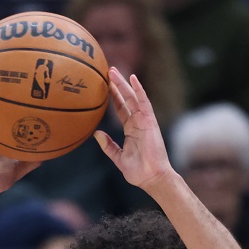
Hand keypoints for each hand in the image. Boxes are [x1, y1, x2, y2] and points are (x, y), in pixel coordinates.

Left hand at [93, 68, 175, 192]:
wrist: (151, 177)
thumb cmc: (138, 171)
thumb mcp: (118, 157)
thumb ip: (108, 145)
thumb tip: (96, 134)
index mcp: (131, 129)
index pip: (121, 109)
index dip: (113, 97)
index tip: (104, 86)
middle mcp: (138, 122)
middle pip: (126, 99)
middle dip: (117, 85)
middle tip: (108, 71)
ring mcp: (144, 120)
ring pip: (133, 97)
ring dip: (124, 84)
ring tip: (114, 71)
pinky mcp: (150, 121)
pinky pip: (144, 102)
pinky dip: (139, 90)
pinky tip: (133, 79)